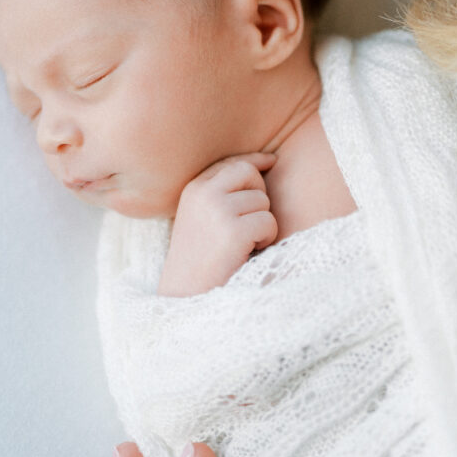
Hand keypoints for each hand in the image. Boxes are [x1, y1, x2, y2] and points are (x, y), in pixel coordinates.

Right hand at [158, 153, 277, 296]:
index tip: (271, 160)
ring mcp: (218, 211)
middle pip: (249, 173)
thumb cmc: (200, 260)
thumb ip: (221, 194)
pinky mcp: (233, 231)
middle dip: (259, 195)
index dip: (255, 161)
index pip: (232, 162)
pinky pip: (268, 222)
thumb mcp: (201, 218)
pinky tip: (248, 252)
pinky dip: (266, 239)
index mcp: (194, 189)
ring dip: (262, 223)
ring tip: (244, 244)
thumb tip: (261, 165)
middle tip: (251, 222)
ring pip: (262, 201)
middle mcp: (204, 194)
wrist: (185, 296)